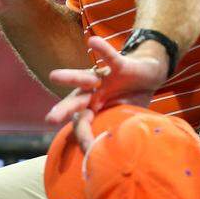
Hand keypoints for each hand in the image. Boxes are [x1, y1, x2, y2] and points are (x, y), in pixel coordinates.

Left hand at [45, 36, 167, 150]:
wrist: (149, 74)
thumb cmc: (132, 97)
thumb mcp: (124, 118)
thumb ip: (115, 130)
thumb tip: (110, 156)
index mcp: (94, 108)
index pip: (83, 122)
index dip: (84, 136)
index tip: (88, 151)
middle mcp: (94, 93)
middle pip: (76, 102)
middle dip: (63, 109)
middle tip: (50, 118)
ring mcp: (105, 79)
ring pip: (84, 78)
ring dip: (70, 78)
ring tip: (54, 76)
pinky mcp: (119, 65)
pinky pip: (110, 57)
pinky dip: (102, 50)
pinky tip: (92, 41)